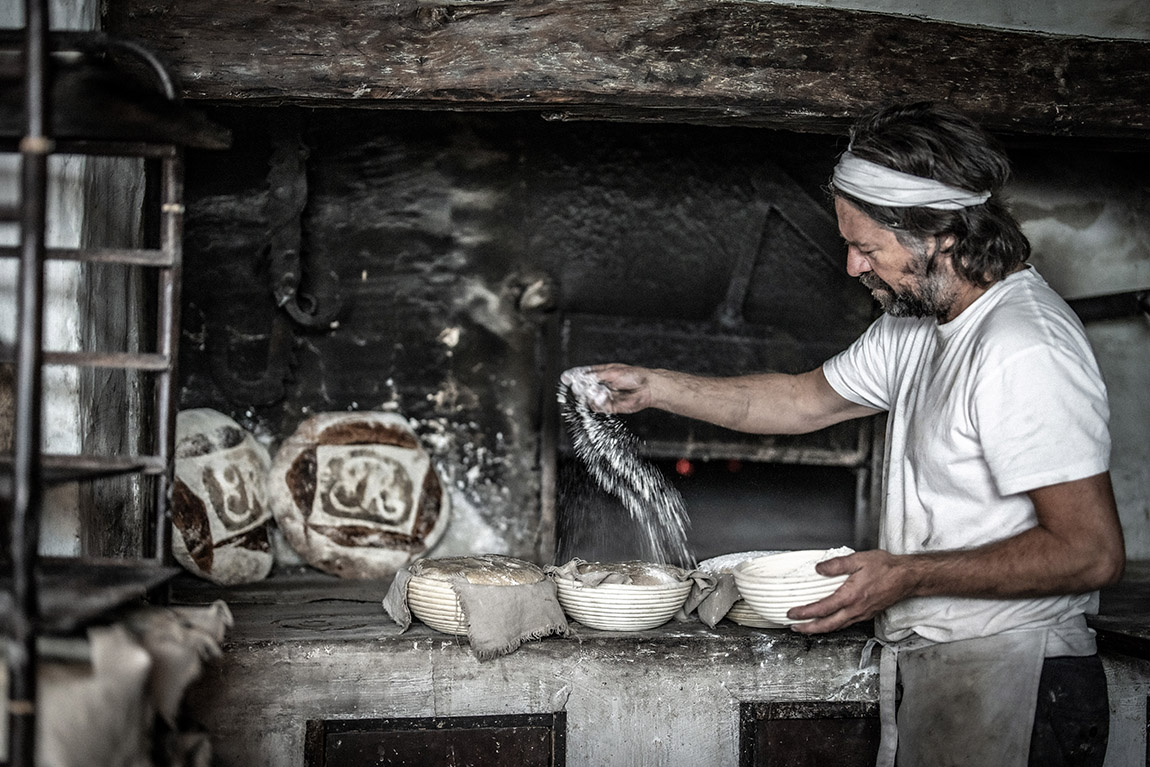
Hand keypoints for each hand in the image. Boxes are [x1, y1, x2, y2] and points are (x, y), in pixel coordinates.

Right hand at [560, 364, 655, 413]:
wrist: (647, 388)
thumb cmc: (633, 376)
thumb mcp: (612, 372)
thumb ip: (595, 376)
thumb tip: (581, 378)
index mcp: (601, 373)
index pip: (583, 375)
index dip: (574, 377)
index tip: (565, 378)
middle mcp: (601, 385)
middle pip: (583, 389)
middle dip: (581, 389)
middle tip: (582, 387)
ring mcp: (604, 396)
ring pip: (589, 400)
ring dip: (591, 397)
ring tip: (599, 392)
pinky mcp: (609, 406)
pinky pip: (598, 407)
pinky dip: (598, 404)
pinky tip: (605, 399)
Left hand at [787, 549, 913, 634]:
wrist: (907, 578)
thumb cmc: (886, 568)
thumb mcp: (859, 559)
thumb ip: (836, 565)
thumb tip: (819, 569)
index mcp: (850, 596)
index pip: (822, 608)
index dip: (804, 613)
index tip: (792, 613)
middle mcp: (855, 609)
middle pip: (827, 625)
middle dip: (808, 628)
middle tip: (794, 627)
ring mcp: (862, 614)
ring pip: (837, 626)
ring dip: (820, 628)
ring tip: (807, 627)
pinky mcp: (867, 614)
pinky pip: (846, 623)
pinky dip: (833, 625)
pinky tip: (829, 621)